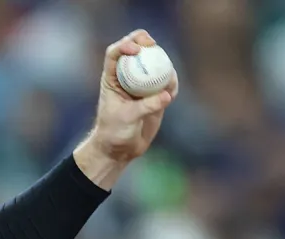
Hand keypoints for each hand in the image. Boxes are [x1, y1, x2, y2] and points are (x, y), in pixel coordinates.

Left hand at [73, 30, 178, 189]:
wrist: (120, 149)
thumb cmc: (114, 132)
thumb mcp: (127, 118)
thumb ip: (146, 105)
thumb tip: (167, 94)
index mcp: (112, 78)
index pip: (115, 54)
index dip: (124, 45)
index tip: (136, 50)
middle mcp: (126, 77)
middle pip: (136, 51)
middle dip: (144, 42)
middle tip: (153, 45)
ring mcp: (142, 85)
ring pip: (154, 64)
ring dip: (162, 62)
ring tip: (167, 74)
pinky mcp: (155, 95)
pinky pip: (166, 83)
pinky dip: (171, 83)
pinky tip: (172, 90)